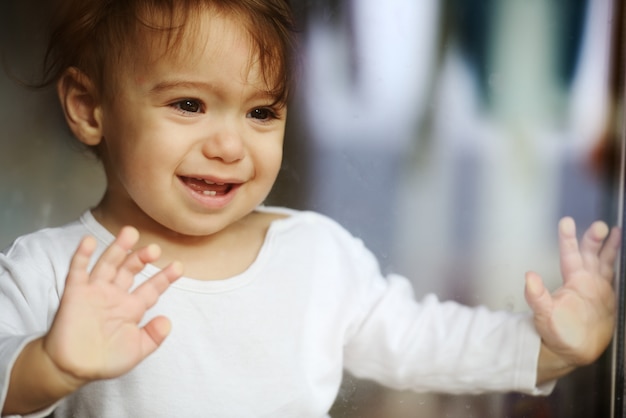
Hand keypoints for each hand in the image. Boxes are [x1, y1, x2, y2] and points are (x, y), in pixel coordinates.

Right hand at [42, 227, 182, 387]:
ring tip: (130, 232)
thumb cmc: (104, 361)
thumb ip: (153, 337)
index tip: (179, 266)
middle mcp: (114, 295)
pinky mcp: (74, 293)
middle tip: (154, 249)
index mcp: (131, 308)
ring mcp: (95, 291)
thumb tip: (168, 321)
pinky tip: (89, 241)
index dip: (164, 277)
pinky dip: (82, 256)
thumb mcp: (136, 350)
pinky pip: (78, 271)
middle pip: (130, 270)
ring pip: (108, 264)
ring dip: (118, 248)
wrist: (72, 369)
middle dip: (142, 258)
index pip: (151, 288)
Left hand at [525, 217, 620, 379]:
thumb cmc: (554, 332)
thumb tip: (529, 276)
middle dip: (594, 239)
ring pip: (605, 261)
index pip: (569, 254)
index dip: (568, 238)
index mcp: (570, 281)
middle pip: (590, 253)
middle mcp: (584, 280)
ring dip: (610, 247)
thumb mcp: (543, 314)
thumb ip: (536, 295)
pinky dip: (621, 266)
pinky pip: (616, 278)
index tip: (566, 223)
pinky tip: (625, 255)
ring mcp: (598, 288)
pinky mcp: (609, 298)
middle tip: (600, 226)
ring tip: (616, 231)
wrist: (571, 350)